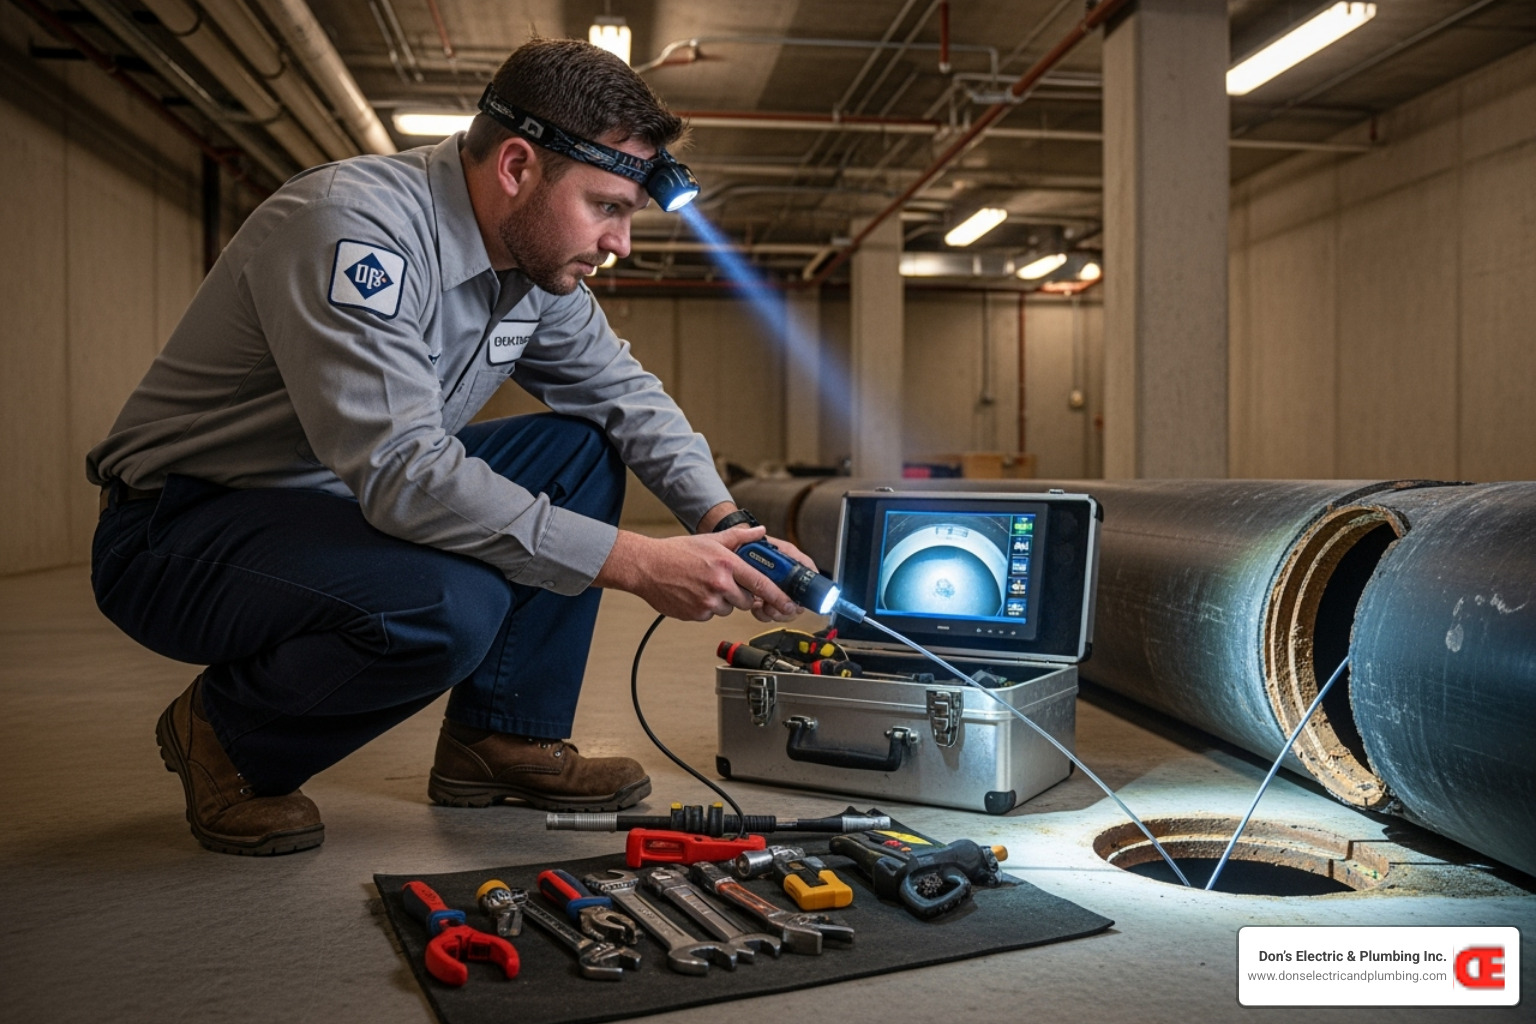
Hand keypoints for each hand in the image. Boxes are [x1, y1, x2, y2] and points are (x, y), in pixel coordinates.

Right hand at [594, 526, 800, 621]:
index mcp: (726, 564)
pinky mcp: (697, 615)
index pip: (761, 583)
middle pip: (747, 600)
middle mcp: (720, 584)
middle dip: (741, 593)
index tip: (790, 604)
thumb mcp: (710, 539)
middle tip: (724, 581)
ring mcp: (708, 602)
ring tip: (704, 585)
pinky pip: (711, 616)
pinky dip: (707, 607)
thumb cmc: (676, 552)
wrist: (646, 566)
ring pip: (729, 609)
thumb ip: (740, 537)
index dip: (779, 596)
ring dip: (723, 601)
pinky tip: (694, 593)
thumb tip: (760, 532)